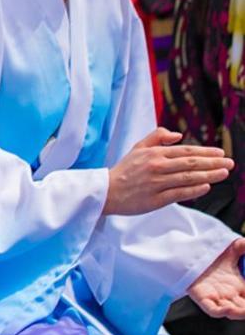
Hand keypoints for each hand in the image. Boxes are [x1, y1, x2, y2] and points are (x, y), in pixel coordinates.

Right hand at [104, 128, 232, 214]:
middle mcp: (157, 166)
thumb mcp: (137, 148)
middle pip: (191, 163)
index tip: (221, 153)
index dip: (206, 151)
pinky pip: (179, 193)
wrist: (105, 192)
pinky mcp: (155, 199)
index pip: (186, 151)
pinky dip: (193, 190)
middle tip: (230, 163)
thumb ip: (157, 137)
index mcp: (154, 153)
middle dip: (213, 163)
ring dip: (209, 175)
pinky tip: (205, 186)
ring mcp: (157, 183)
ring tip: (224, 174)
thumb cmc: (123, 171)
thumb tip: (178, 135)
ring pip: (188, 178)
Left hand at [188, 238, 244, 319]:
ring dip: (241, 313)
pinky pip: (212, 309)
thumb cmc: (213, 251)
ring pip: (233, 311)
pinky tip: (228, 310)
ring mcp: (217, 296)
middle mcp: (231, 294)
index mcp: (240, 285)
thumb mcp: (235, 247)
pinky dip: (220, 312)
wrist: (189, 252)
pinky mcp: (202, 297)